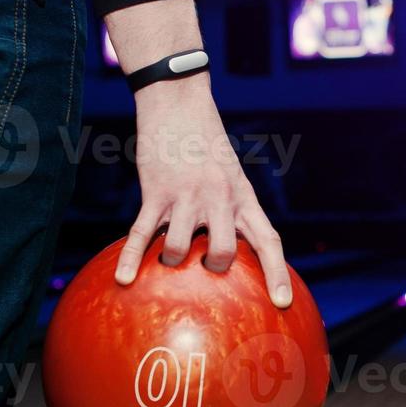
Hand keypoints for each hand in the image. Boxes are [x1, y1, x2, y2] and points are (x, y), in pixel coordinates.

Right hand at [113, 74, 291, 307]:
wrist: (178, 103)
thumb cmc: (204, 143)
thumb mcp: (230, 175)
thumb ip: (230, 209)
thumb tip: (224, 250)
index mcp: (242, 197)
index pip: (268, 240)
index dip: (277, 274)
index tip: (282, 303)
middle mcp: (218, 199)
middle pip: (222, 253)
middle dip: (212, 268)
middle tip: (203, 264)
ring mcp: (185, 196)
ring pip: (178, 249)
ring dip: (170, 261)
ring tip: (167, 255)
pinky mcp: (155, 193)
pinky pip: (141, 234)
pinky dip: (132, 259)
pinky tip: (123, 279)